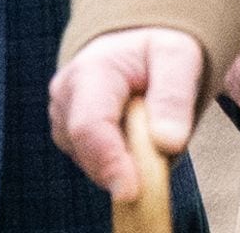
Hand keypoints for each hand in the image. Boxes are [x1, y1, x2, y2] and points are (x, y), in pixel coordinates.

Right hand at [49, 27, 202, 200]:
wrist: (135, 46)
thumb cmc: (156, 51)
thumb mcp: (177, 58)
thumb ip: (173, 96)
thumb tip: (167, 143)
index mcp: (90, 70)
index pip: (89, 126)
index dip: (109, 162)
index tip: (132, 193)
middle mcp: (66, 93)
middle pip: (87, 152)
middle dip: (125, 166)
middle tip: (162, 148)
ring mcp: (62, 115)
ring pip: (91, 163)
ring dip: (123, 162)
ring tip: (146, 127)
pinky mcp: (68, 134)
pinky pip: (94, 165)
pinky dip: (117, 162)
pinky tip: (133, 136)